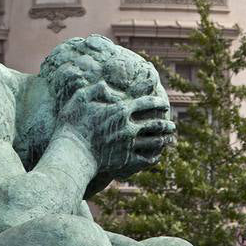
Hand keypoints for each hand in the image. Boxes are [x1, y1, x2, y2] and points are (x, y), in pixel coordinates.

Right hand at [57, 80, 175, 179]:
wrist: (72, 153)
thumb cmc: (73, 125)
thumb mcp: (80, 98)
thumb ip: (96, 89)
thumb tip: (107, 84)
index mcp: (121, 110)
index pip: (146, 103)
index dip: (158, 103)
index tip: (164, 104)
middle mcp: (129, 127)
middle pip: (155, 124)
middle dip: (166, 124)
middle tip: (172, 125)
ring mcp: (129, 145)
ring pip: (153, 142)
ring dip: (163, 140)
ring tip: (169, 140)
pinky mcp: (126, 161)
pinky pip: (145, 159)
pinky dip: (154, 157)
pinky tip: (156, 157)